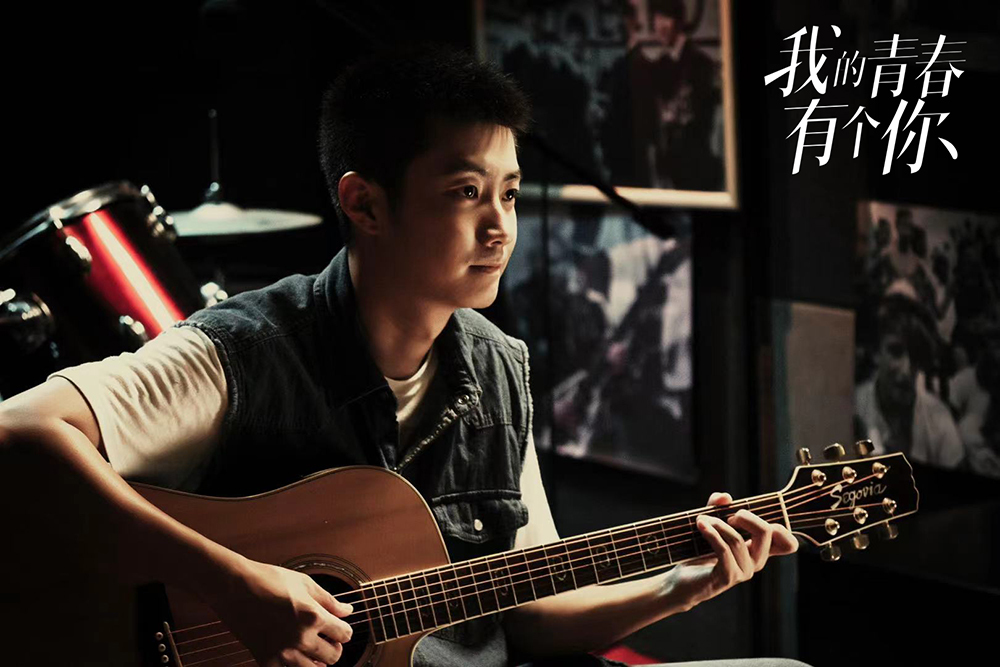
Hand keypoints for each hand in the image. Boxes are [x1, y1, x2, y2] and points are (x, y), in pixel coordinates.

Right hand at [205, 556, 353, 665]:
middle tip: (328, 640)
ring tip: (314, 650)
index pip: (344, 635)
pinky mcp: (264, 658)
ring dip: (317, 661)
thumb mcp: (305, 584)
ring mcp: (282, 651)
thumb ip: (329, 601)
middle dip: (334, 647)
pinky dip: (292, 666)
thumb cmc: (268, 579)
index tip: (341, 628)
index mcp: (313, 617)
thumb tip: (347, 611)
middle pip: (333, 656)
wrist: (234, 586)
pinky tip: (293, 658)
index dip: (345, 631)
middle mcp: (300, 638)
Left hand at [666, 492, 798, 611]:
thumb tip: (726, 497)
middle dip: (746, 516)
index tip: (756, 519)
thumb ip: (717, 507)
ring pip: (738, 540)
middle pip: (767, 532)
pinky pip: (724, 550)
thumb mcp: (709, 522)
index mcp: (758, 550)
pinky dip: (712, 534)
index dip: (783, 528)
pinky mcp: (728, 577)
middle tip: (727, 516)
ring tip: (701, 520)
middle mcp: (755, 562)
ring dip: (717, 524)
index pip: (788, 544)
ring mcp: (743, 572)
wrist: (680, 580)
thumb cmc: (697, 551)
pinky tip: (700, 525)